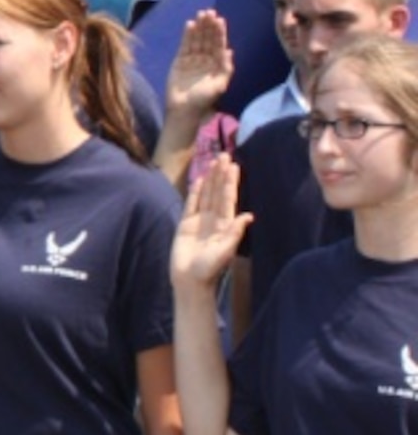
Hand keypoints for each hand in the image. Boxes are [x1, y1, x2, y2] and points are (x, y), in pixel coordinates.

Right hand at [164, 10, 231, 115]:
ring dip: (198, 27)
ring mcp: (192, 59)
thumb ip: (225, 68)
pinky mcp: (179, 61)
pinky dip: (187, 36)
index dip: (219, 32)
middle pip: (207, 39)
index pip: (218, 44)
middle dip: (208, 26)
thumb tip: (230, 50)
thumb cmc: (204, 100)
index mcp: (217, 64)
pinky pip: (184, 45)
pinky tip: (189, 25)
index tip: (219, 19)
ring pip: (196, 40)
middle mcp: (205, 59)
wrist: (184, 109)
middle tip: (208, 12)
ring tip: (200, 14)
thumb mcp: (220, 85)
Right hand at [170, 154, 251, 289]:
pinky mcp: (185, 224)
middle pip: (217, 191)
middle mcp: (213, 219)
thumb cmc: (209, 269)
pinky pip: (191, 204)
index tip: (234, 165)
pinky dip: (195, 191)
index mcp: (225, 224)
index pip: (228, 198)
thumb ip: (234, 233)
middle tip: (224, 155)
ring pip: (205, 194)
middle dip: (221, 174)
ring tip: (213, 162)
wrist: (189, 280)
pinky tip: (199, 180)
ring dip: (209, 178)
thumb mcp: (225, 251)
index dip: (230, 182)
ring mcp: (199, 220)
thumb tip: (249, 216)